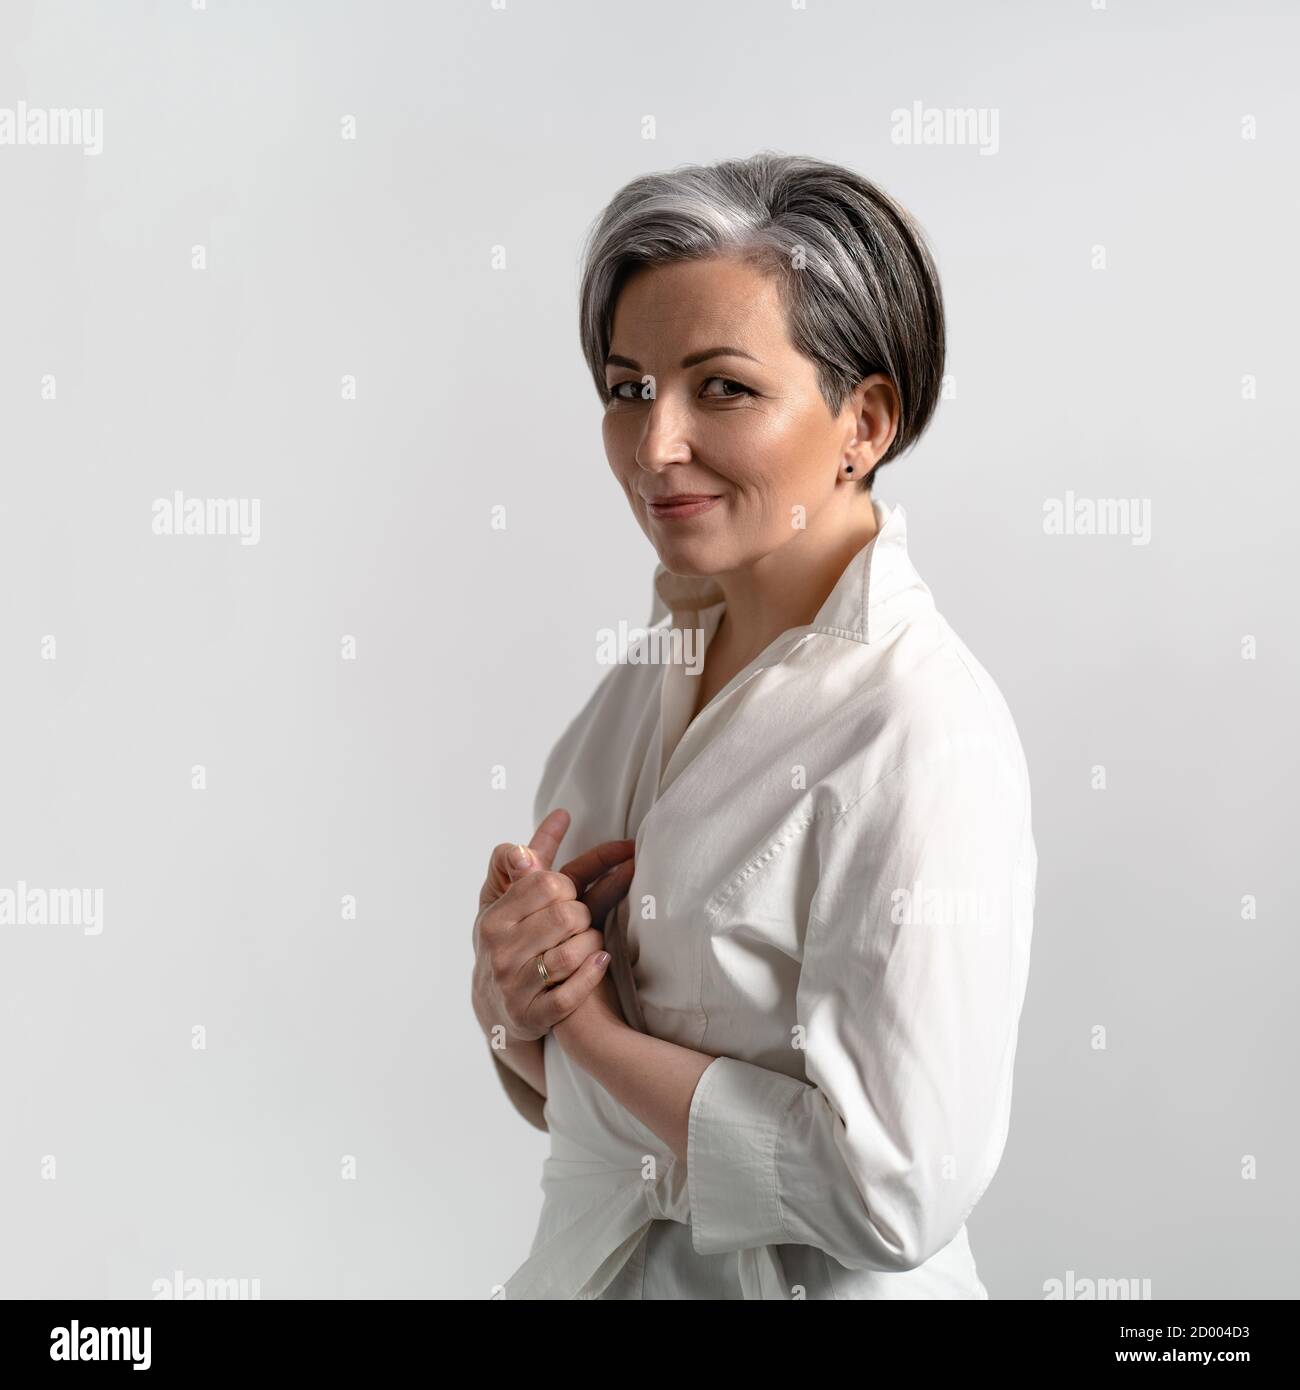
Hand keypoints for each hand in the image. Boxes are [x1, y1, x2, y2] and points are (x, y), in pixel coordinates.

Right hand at [471, 807, 634, 1043]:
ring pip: (571, 953)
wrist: (493, 1004)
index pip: (547, 883)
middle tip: (582, 918)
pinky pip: (571, 994)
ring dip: (592, 942)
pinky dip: (591, 974)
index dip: (567, 884)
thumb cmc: (506, 937)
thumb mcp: (506, 896)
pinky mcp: (531, 1016)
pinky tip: (601, 960)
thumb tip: (562, 814)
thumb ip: (534, 856)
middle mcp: (498, 950)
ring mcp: (513, 986)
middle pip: (565, 916)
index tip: (569, 890)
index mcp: (493, 916)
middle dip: (582, 913)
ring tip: (592, 940)